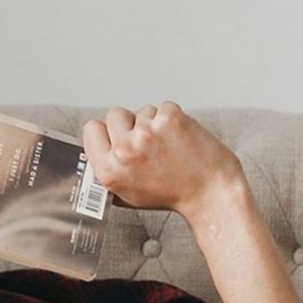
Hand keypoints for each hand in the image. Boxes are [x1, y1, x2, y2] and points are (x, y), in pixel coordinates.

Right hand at [82, 102, 243, 222]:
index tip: (118, 136)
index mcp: (108, 170)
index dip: (107, 132)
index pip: (92, 128)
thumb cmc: (172, 195)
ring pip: (142, 111)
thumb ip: (109, 169)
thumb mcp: (126, 193)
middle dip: (130, 124)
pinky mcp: (169, 119)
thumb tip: (100, 147)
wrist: (210, 194)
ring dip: (154, 123)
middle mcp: (124, 151)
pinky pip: (164, 108)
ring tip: (168, 145)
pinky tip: (180, 139)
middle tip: (147, 142)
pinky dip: (173, 120)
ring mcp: (147, 133)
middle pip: (115, 114)